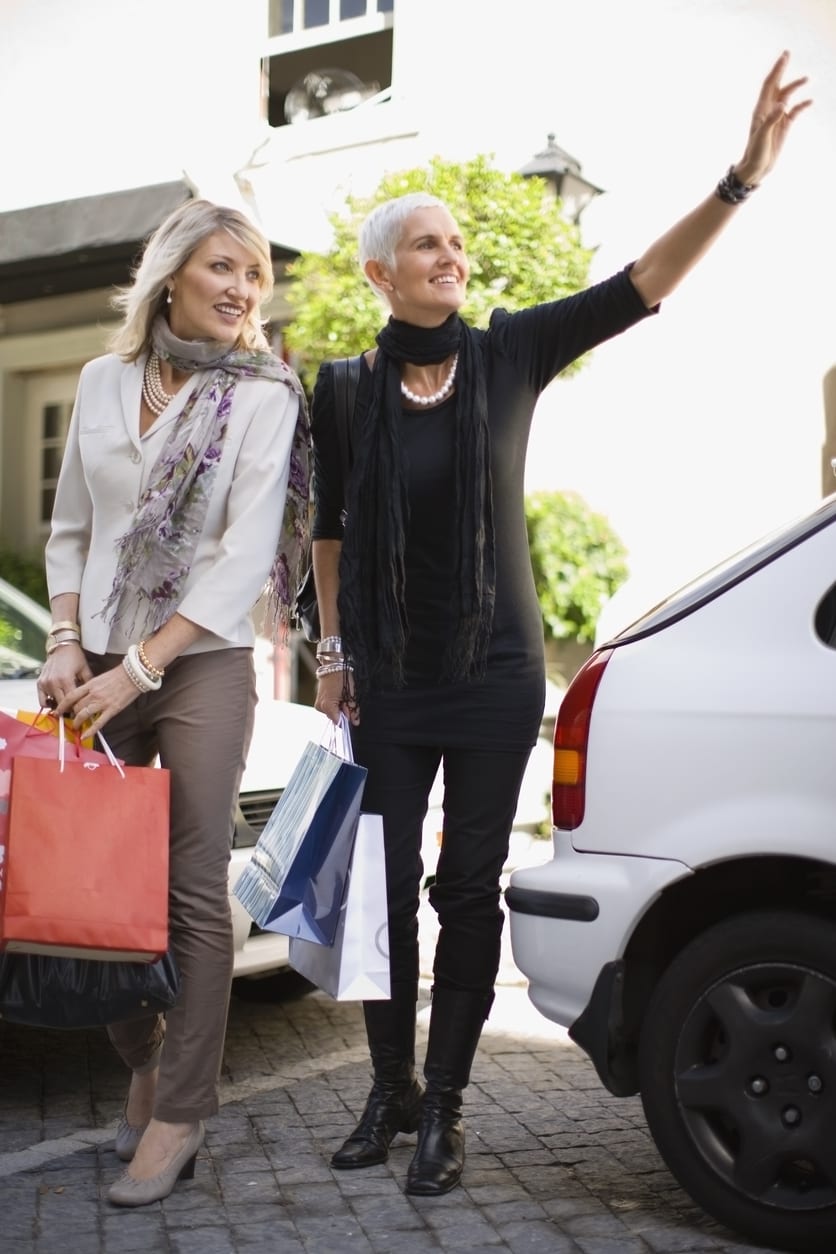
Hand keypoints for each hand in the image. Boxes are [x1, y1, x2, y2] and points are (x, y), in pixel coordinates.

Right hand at [37, 641, 93, 710]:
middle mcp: (54, 682)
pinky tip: (54, 701)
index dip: (76, 708)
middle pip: (61, 704)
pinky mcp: (39, 682)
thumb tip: (92, 697)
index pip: (71, 701)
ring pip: (52, 703)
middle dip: (68, 709)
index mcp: (66, 680)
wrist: (62, 646)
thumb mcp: (85, 669)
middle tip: (74, 710)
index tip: (80, 711)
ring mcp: (45, 683)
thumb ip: (88, 684)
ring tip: (66, 703)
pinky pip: (41, 699)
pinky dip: (47, 703)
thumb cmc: (75, 657)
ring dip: (59, 705)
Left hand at [53, 659, 140, 736]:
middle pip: (76, 707)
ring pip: (83, 715)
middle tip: (71, 719)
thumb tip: (84, 696)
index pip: (71, 696)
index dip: (62, 705)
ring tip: (76, 727)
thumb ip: (91, 687)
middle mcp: (94, 694)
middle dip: (72, 714)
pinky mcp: (112, 710)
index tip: (58, 711)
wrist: (134, 675)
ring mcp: (102, 702)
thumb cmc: (119, 675)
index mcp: (90, 685)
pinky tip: (85, 735)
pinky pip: (98, 722)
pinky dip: (90, 730)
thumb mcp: (100, 678)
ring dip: (78, 722)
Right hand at [314, 668, 359, 725]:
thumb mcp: (351, 695)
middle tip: (346, 700)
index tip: (350, 710)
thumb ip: (353, 710)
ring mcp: (318, 705)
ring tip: (341, 697)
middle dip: (343, 712)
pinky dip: (334, 706)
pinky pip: (328, 709)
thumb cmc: (342, 679)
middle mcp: (321, 707)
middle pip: (335, 718)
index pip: (338, 721)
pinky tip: (336, 697)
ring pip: (332, 713)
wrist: (332, 668)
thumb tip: (355, 723)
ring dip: (338, 709)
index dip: (346, 718)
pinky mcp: (318, 703)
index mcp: (328, 706)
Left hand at [735, 51, 811, 185]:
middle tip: (787, 54)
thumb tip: (783, 104)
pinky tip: (810, 102)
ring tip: (807, 79)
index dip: (776, 70)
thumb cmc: (755, 153)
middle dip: (781, 70)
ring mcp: (777, 117)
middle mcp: (768, 110)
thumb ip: (772, 120)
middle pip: (777, 85)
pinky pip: (795, 111)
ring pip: (787, 96)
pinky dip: (802, 105)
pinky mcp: (784, 126)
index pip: (769, 85)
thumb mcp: (762, 136)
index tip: (784, 57)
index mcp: (761, 110)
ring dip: (795, 86)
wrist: (757, 167)